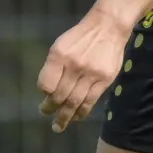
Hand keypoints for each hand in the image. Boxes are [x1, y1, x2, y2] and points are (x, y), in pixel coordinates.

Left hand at [37, 6, 132, 132]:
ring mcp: (90, 73)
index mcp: (59, 55)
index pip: (45, 84)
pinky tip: (75, 117)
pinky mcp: (104, 79)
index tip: (45, 95)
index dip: (44, 93)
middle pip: (59, 96)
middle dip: (50, 108)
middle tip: (46, 113)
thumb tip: (47, 92)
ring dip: (64, 117)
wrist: (108, 26)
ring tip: (58, 125)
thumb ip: (53, 67)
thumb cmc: (80, 37)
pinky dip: (81, 112)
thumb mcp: (61, 44)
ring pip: (74, 102)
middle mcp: (74, 65)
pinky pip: (90, 101)